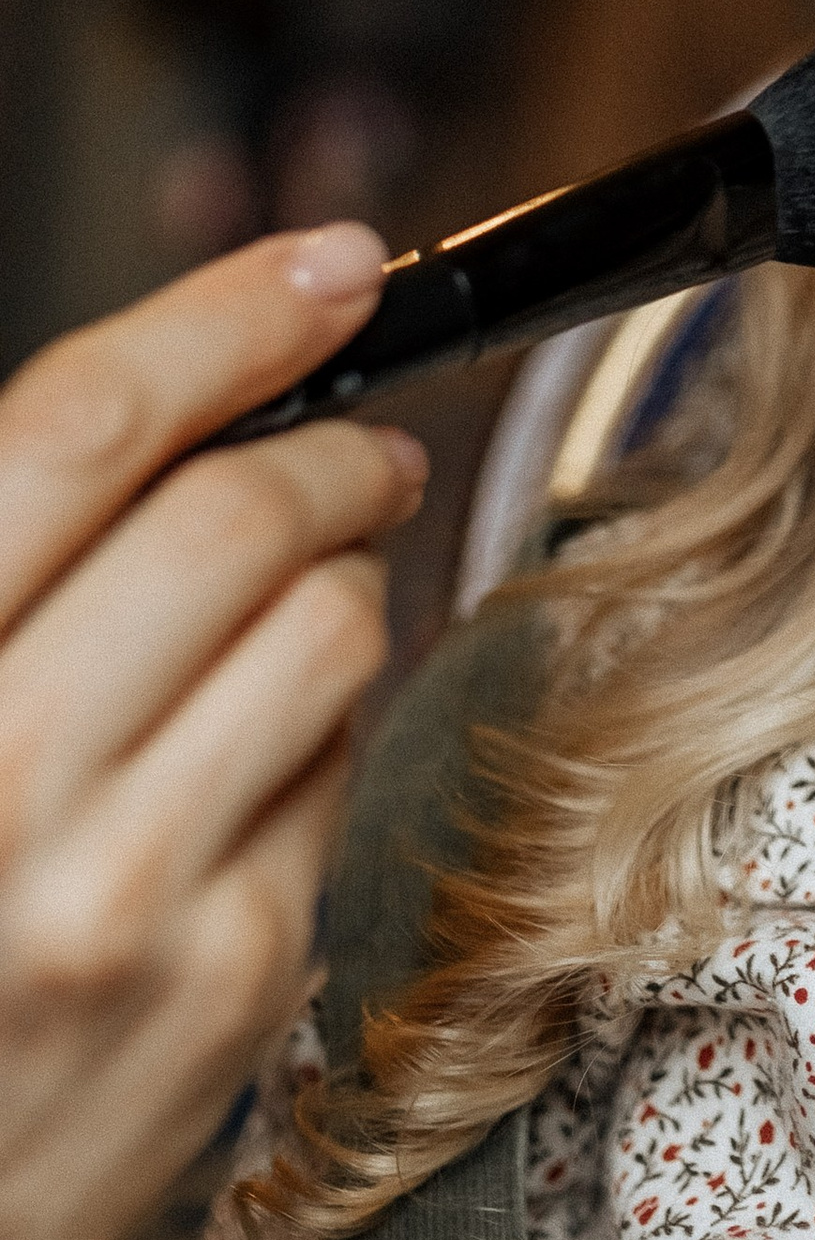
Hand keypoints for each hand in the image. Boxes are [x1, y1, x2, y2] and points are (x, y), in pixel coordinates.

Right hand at [0, 229, 423, 1239]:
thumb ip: (21, 547)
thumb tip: (190, 387)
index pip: (78, 431)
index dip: (224, 317)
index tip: (327, 263)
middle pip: (233, 515)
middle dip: (327, 445)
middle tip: (356, 439)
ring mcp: (123, 890)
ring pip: (330, 626)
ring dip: (346, 572)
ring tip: (311, 584)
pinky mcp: (230, 976)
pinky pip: (339, 765)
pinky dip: (324, 720)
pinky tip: (266, 739)